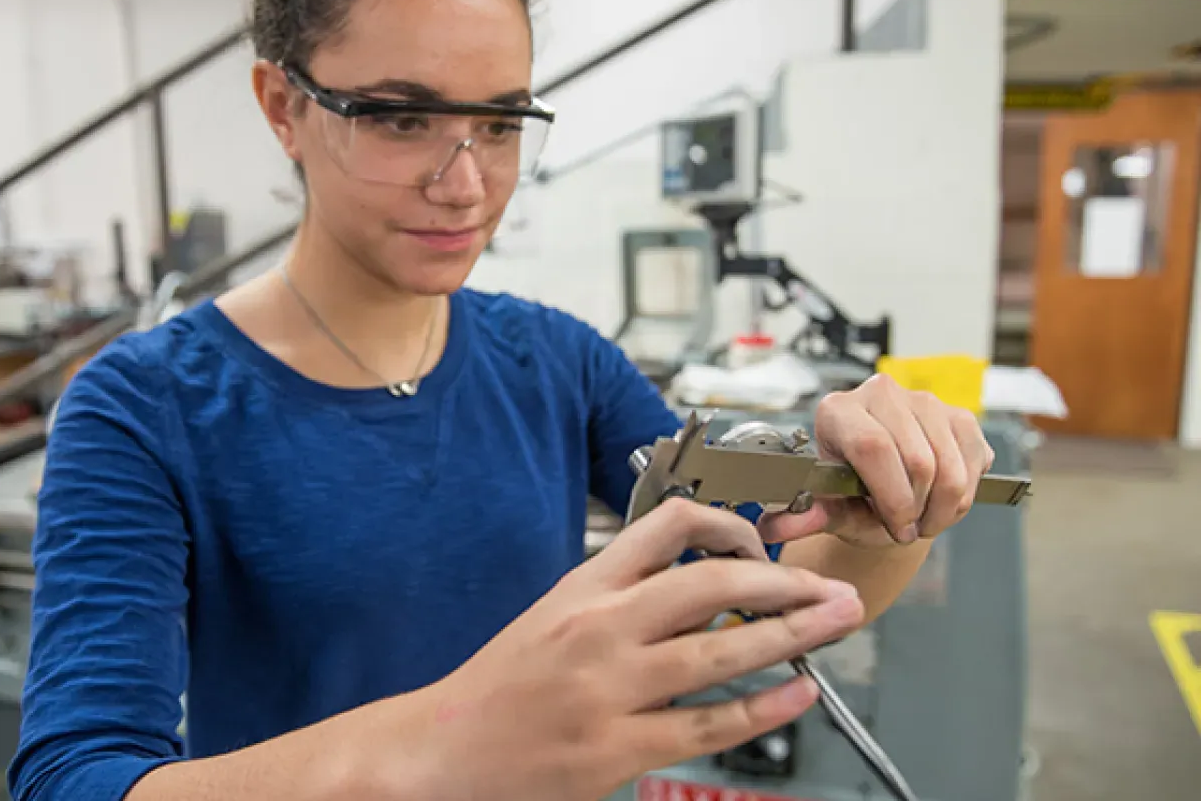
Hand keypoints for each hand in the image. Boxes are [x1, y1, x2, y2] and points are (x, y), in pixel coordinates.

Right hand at [386, 499, 862, 800]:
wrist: (442, 749)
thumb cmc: (500, 685)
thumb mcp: (555, 614)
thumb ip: (623, 595)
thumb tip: (706, 586)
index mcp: (585, 586)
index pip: (670, 525)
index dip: (732, 526)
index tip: (765, 543)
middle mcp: (599, 628)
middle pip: (713, 584)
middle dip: (786, 582)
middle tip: (828, 587)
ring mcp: (608, 689)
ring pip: (721, 652)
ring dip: (791, 636)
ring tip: (833, 624)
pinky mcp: (615, 749)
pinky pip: (706, 726)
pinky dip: (761, 709)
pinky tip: (796, 694)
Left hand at [759, 373, 994, 549]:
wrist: (885, 488)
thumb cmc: (852, 497)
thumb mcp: (830, 509)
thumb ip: (806, 517)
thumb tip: (775, 526)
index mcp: (838, 410)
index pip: (872, 446)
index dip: (891, 496)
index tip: (895, 528)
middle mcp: (880, 394)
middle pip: (918, 460)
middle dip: (917, 509)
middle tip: (905, 528)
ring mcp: (924, 400)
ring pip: (951, 466)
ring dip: (943, 509)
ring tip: (922, 520)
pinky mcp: (959, 415)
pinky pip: (975, 464)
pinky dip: (964, 497)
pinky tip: (941, 502)